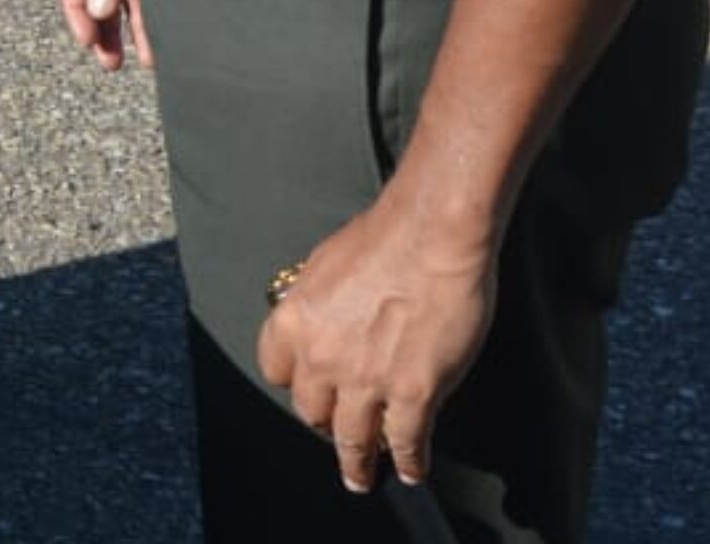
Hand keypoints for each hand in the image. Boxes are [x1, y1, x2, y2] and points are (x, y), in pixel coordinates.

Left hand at [255, 202, 498, 493]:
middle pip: (311, 410)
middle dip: (324, 422)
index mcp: (293, 322)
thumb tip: (323, 320)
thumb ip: (316, 304)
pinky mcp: (413, 394)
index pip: (276, 371)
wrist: (434, 233)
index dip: (295, 382)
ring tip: (360, 476)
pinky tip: (412, 469)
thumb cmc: (385, 236)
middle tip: (336, 432)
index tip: (308, 390)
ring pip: (352, 439)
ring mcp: (366, 381)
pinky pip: (404, 441)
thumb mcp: (323, 266)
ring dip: (357, 462)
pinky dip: (409, 462)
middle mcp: (321, 359)